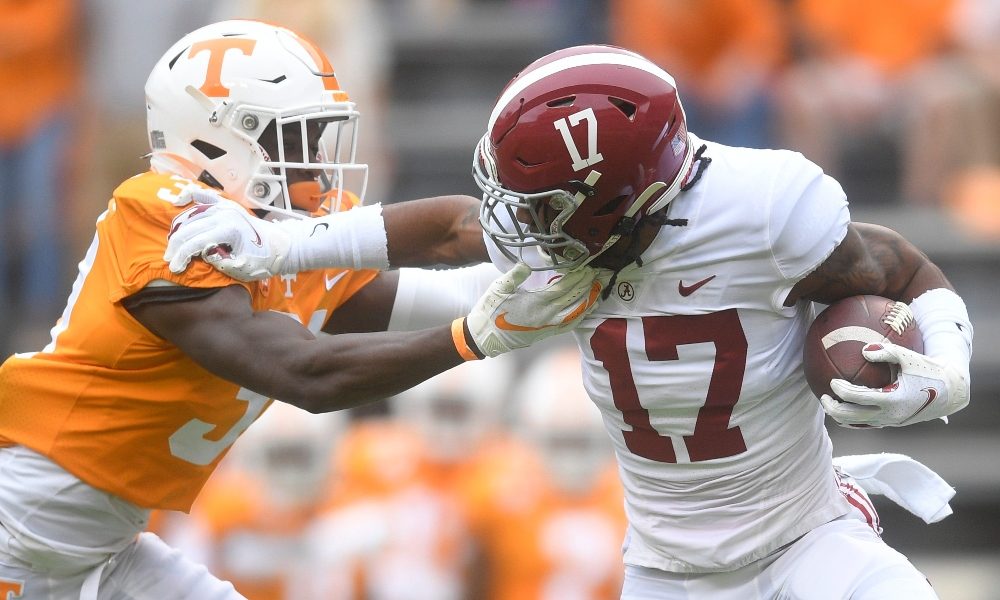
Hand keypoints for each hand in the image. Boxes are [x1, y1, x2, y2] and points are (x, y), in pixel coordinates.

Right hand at [165, 200, 291, 280]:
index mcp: (229, 229)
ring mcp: (225, 207)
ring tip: (172, 246)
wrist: (280, 246)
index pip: (196, 242)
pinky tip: (177, 201)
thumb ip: (221, 262)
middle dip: (176, 246)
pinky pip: (204, 195)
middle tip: (169, 260)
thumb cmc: (263, 261)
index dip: (182, 256)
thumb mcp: (243, 268)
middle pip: (189, 228)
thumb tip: (203, 252)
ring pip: (191, 215)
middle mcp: (224, 214)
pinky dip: (189, 195)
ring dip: (178, 230)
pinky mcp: (226, 205)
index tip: (175, 268)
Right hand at [464, 263, 606, 356]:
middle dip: (586, 285)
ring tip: (598, 288)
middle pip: (573, 299)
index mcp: (535, 303)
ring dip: (588, 300)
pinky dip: (581, 315)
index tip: (586, 267)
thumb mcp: (498, 288)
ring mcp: (547, 326)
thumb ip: (515, 275)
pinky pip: (570, 324)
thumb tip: (527, 264)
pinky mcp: (546, 333)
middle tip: (597, 273)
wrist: (484, 337)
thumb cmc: (490, 311)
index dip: (576, 277)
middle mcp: (545, 316)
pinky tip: (587, 308)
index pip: (563, 288)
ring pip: (575, 313)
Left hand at [819, 342, 969, 427]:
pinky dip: (853, 418)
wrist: (950, 391)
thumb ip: (887, 351)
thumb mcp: (910, 357)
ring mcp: (891, 422)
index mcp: (893, 400)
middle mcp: (890, 415)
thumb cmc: (928, 370)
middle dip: (833, 408)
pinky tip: (844, 409)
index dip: (841, 391)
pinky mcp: (893, 423)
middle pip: (852, 417)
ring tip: (829, 404)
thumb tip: (864, 350)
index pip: (858, 398)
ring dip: (840, 416)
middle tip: (822, 396)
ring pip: (858, 424)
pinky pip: (867, 423)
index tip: (832, 381)